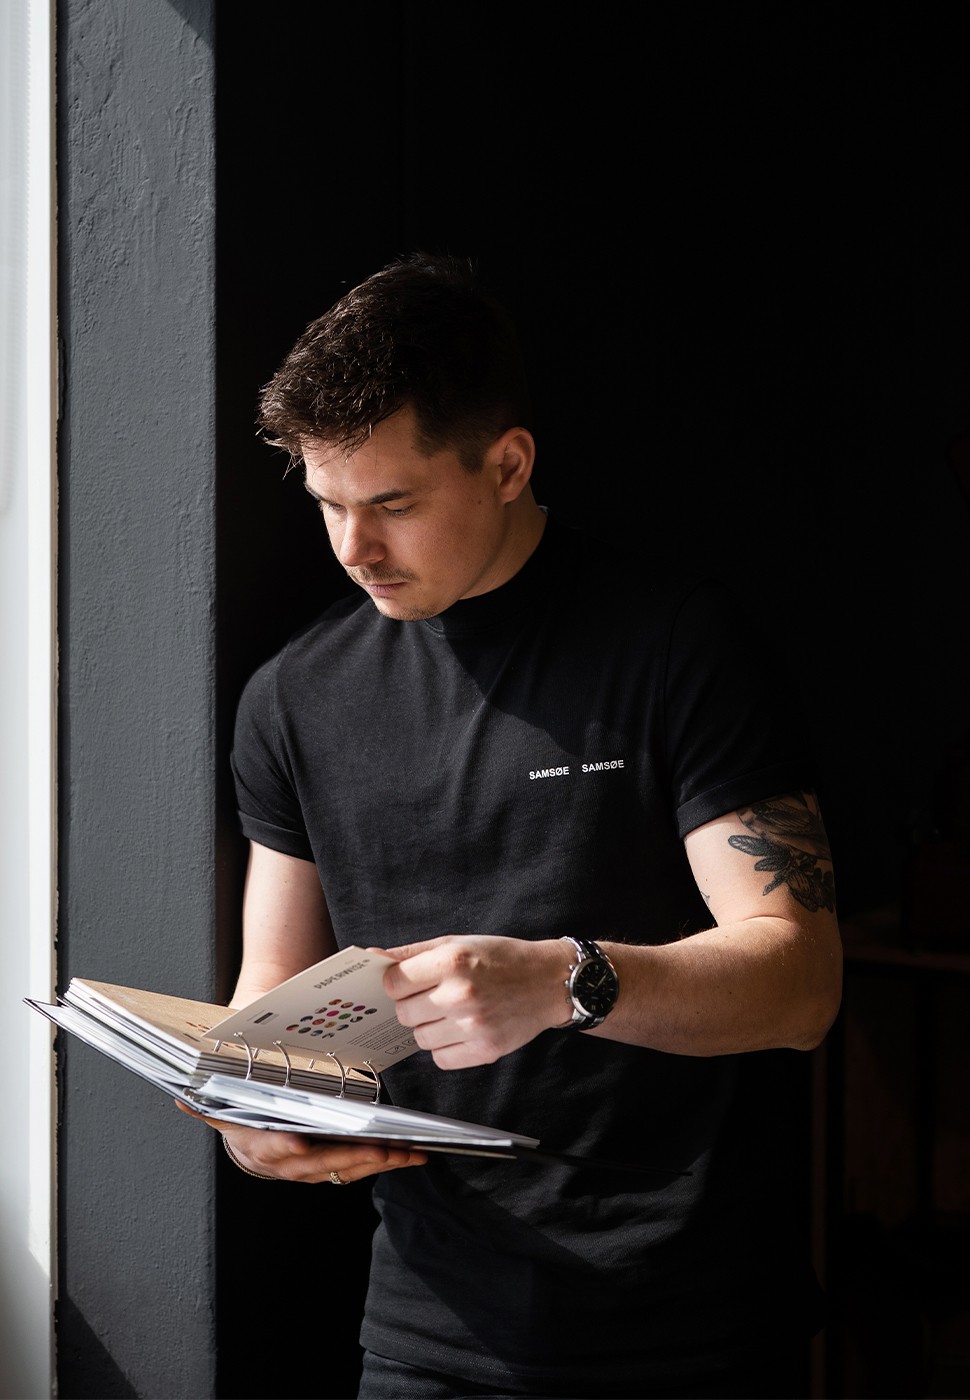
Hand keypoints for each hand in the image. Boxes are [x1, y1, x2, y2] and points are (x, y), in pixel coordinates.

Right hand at [174, 1102, 427, 1182]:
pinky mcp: (331, 1168)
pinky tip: (410, 1154)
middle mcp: (285, 1163)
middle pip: (320, 1163)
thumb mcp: (224, 1101)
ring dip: (378, 1162)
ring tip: (409, 1150)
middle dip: (352, 1157)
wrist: (250, 1139)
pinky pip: (359, 1167)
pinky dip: (384, 1162)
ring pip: (345, 1170)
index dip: (284, 1147)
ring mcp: (310, 1169)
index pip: (270, 1146)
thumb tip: (181, 1098)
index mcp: (257, 1144)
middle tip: (381, 1148)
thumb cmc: (243, 1110)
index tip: (300, 1143)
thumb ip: (207, 1099)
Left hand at [379, 935, 567, 1069]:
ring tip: (454, 1011)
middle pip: (404, 1013)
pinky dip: (446, 1047)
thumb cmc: (501, 959)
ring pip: (420, 1039)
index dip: (398, 983)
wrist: (549, 981)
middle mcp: (461, 995)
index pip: (394, 983)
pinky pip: (441, 1059)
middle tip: (436, 995)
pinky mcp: (485, 1050)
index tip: (410, 981)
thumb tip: (372, 957)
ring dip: (430, 1027)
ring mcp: (473, 1026)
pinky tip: (463, 1029)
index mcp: (452, 962)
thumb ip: (411, 953)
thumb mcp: (457, 943)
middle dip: (414, 1005)